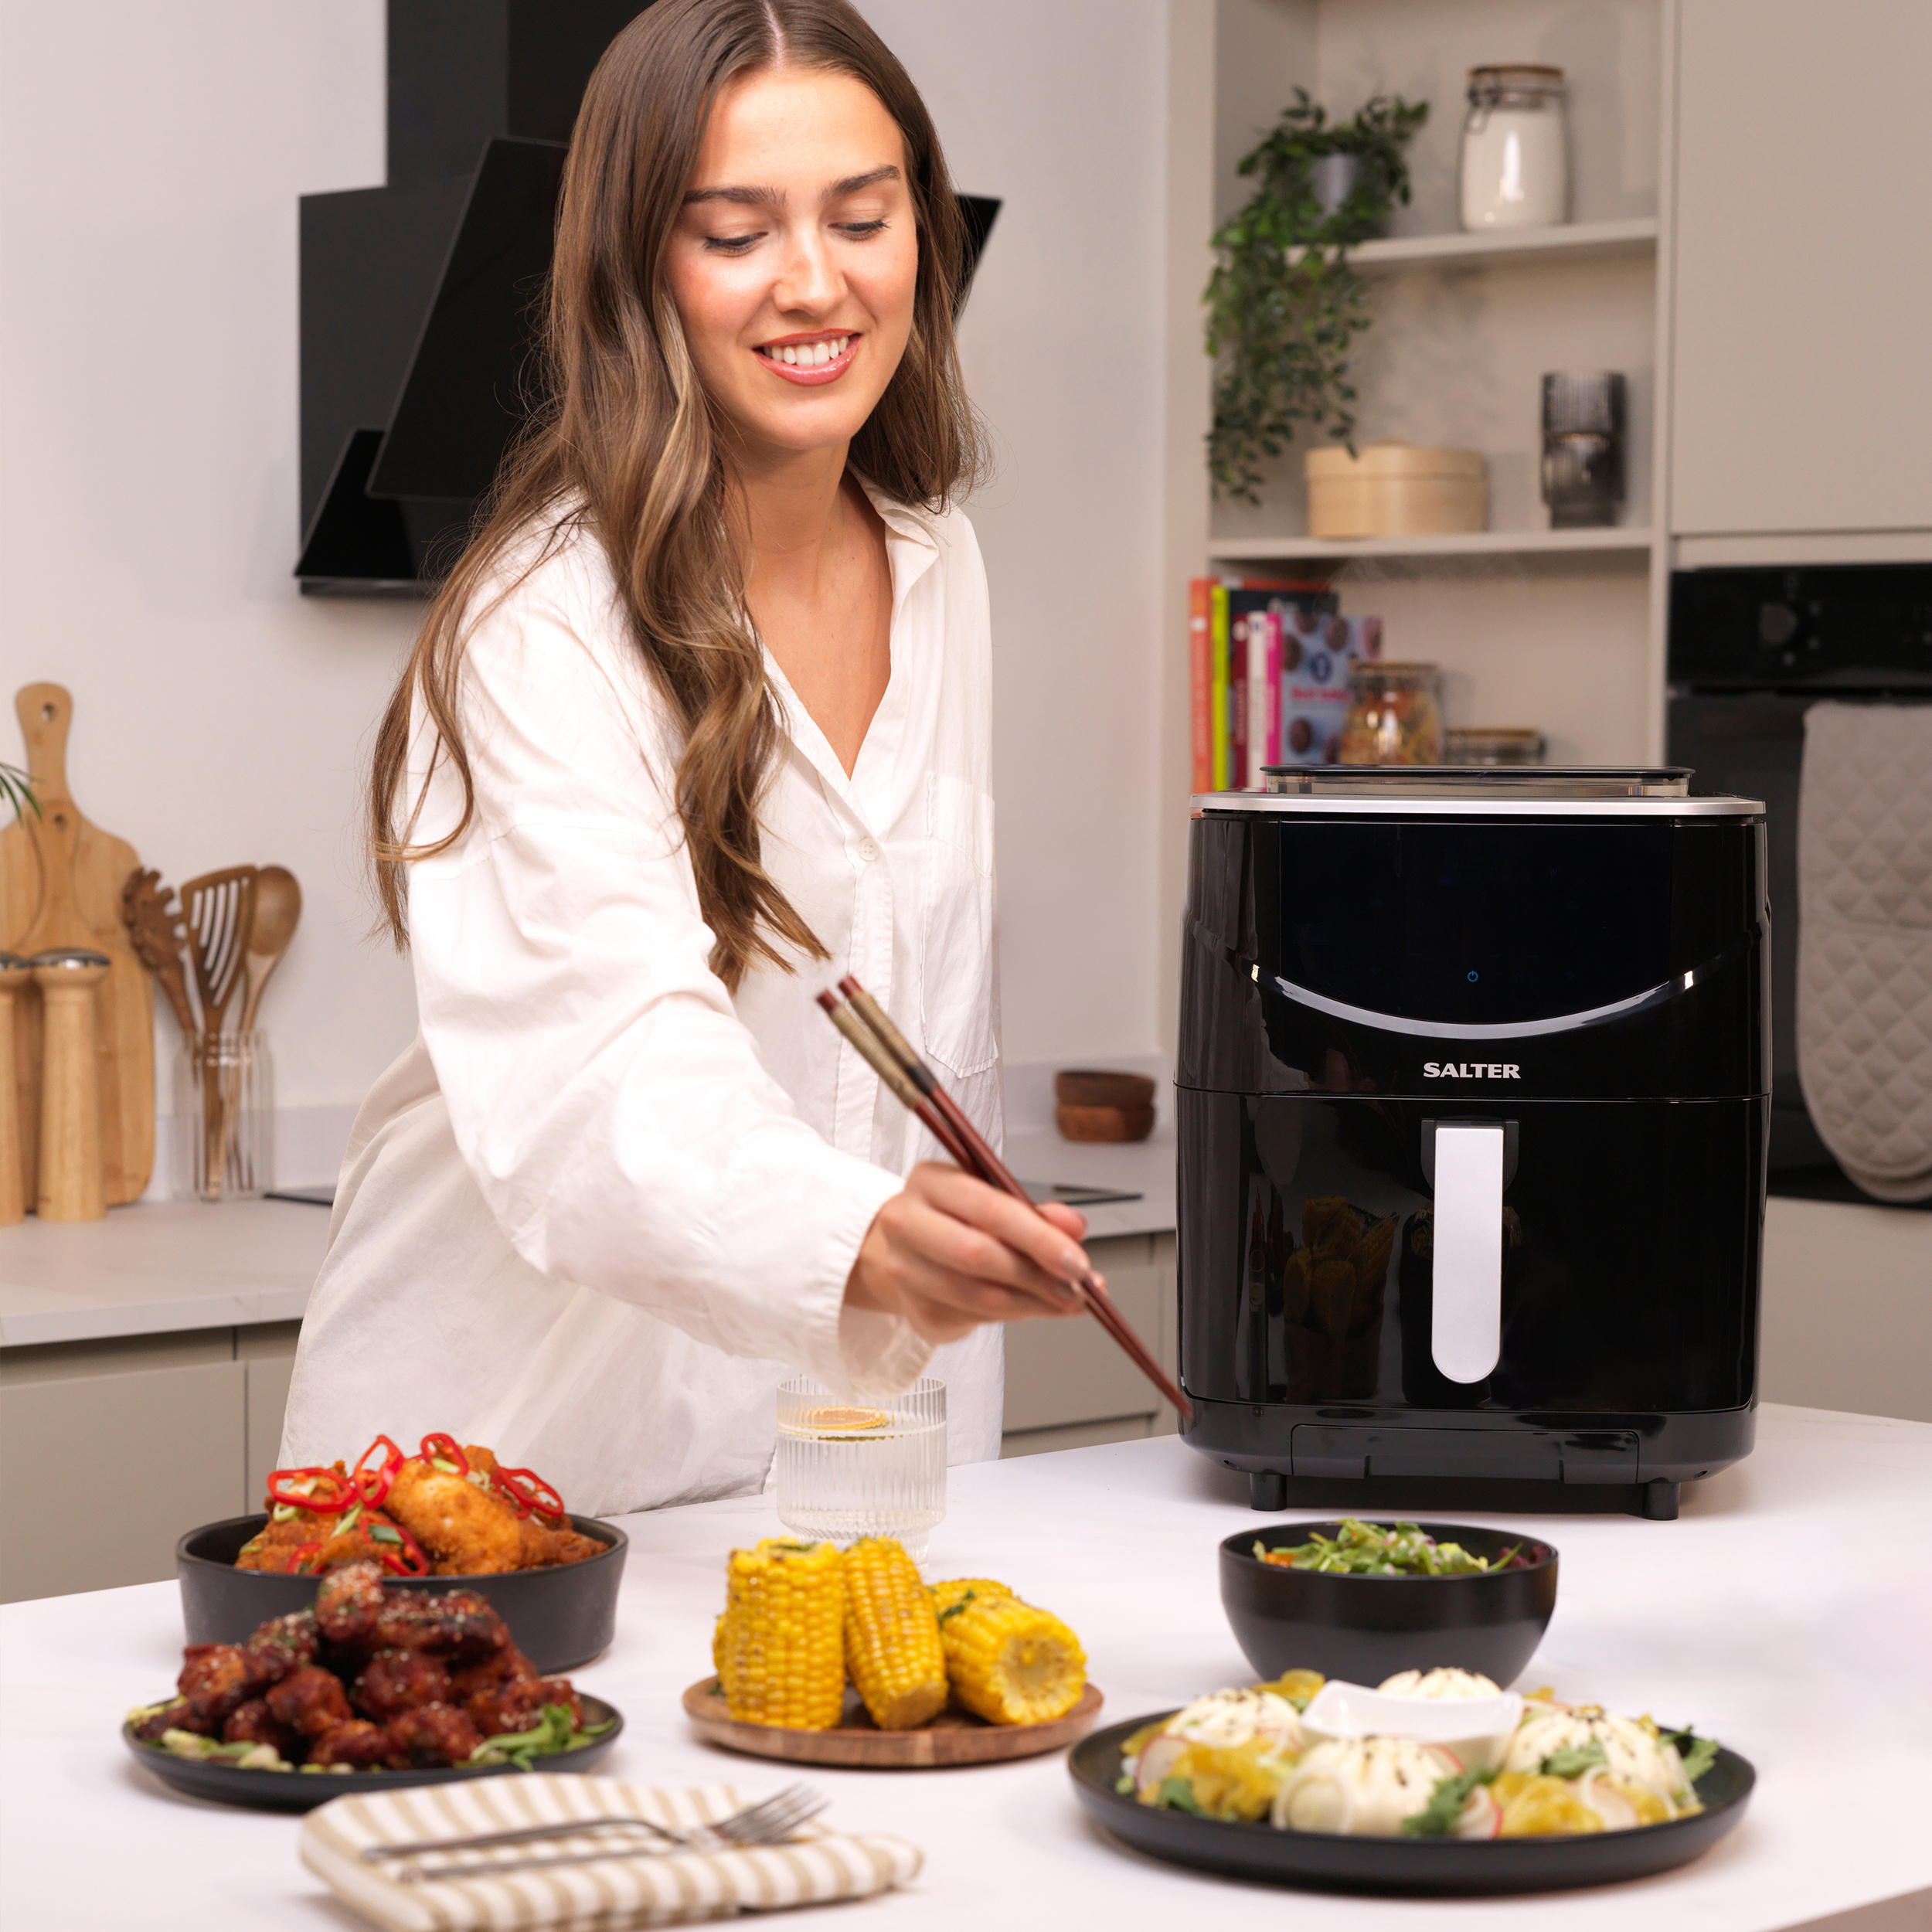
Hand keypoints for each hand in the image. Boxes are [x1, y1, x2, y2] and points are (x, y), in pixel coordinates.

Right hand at [844, 1162, 1099, 1345]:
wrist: (903, 1250)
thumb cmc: (955, 1219)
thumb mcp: (993, 1199)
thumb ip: (1035, 1212)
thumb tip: (1074, 1227)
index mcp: (930, 1181)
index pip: (990, 1209)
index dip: (1039, 1239)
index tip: (1077, 1262)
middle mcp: (905, 1222)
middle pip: (977, 1255)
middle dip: (1037, 1277)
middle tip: (1078, 1289)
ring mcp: (904, 1270)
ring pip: (977, 1295)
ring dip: (1032, 1304)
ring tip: (1067, 1302)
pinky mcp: (914, 1310)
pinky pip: (974, 1319)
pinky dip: (1014, 1315)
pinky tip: (1036, 1308)